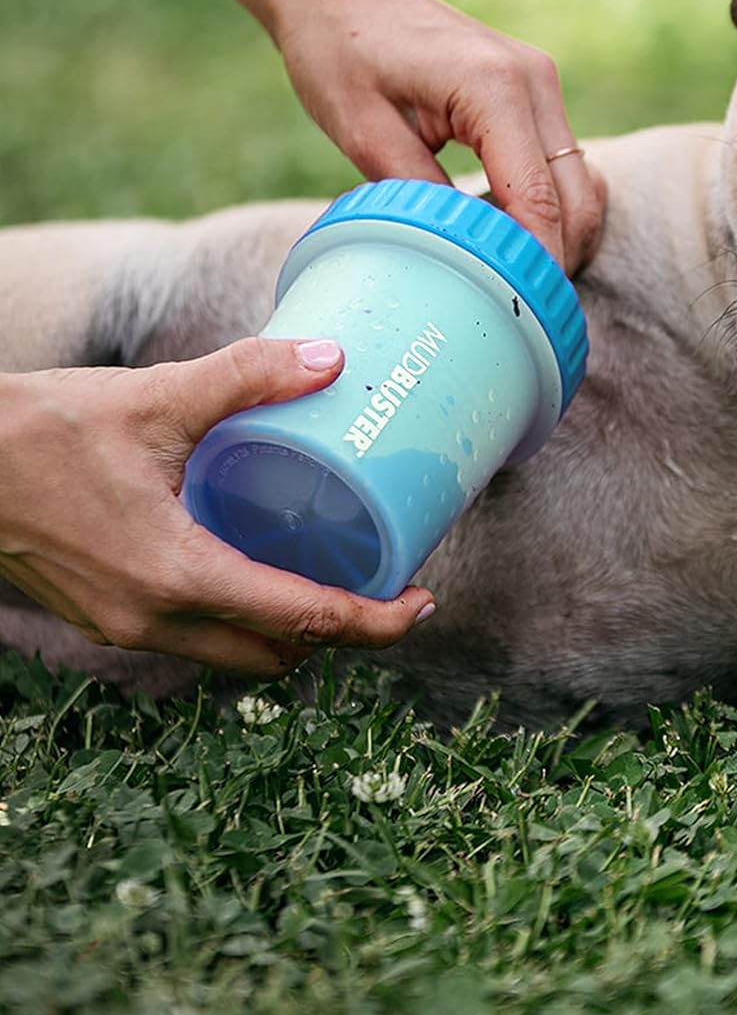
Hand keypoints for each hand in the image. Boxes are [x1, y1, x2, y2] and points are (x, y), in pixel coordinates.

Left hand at [0, 0, 604, 274]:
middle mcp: (533, 81)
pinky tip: (504, 233)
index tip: (523, 314)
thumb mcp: (363, 133)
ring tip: (511, 277)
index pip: (540, 201)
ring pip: (580, 184)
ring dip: (557, 235)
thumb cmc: (335, 48)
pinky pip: (561, 165)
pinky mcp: (532, 92)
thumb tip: (465, 262)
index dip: (538, 266)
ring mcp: (539, 84)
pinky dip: (547, 207)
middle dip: (558, 259)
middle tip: (519, 309)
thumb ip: (421, 198)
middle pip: (577, 198)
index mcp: (494, 88)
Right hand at [0, 339, 434, 675]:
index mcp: (179, 577)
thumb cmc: (38, 431)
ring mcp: (126, 627)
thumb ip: (249, 376)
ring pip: (234, 654)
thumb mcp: (156, 396)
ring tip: (331, 574)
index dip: (374, 623)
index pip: (304, 622)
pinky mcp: (108, 614)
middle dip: (340, 634)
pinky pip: (195, 636)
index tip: (420, 604)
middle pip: (277, 655)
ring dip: (288, 629)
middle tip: (384, 588)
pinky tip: (255, 563)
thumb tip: (333, 359)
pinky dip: (240, 617)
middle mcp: (156, 620)